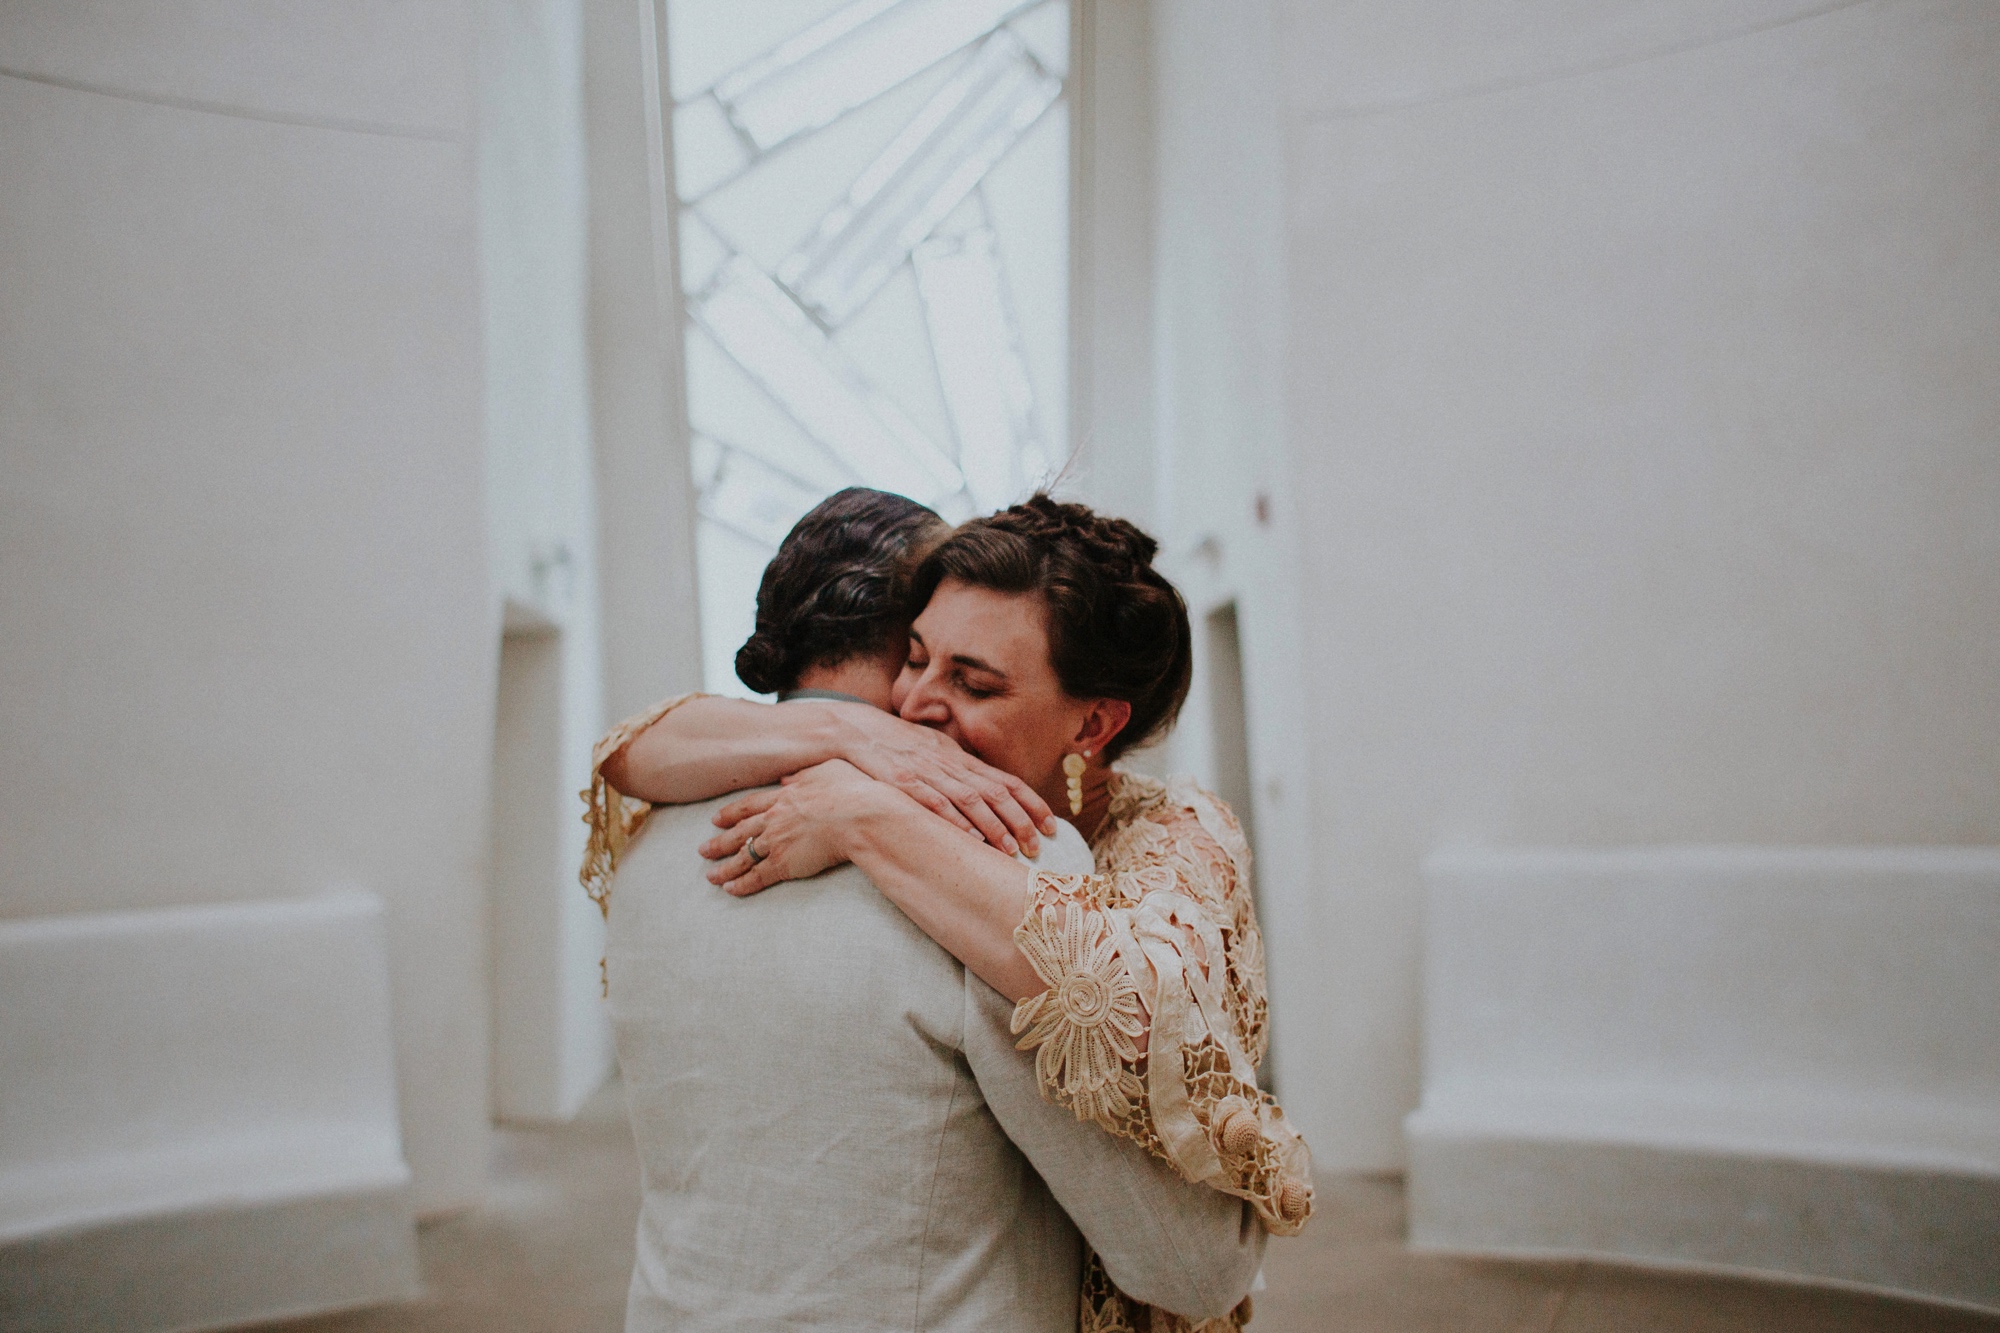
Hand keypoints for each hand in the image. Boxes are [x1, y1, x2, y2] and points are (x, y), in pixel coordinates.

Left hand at [699, 759, 891, 895]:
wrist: (859, 816)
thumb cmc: (852, 791)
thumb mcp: (827, 771)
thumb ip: (804, 775)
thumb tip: (788, 778)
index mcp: (784, 796)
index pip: (750, 806)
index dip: (731, 814)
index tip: (716, 819)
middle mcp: (774, 818)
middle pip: (739, 833)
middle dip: (719, 843)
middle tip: (702, 850)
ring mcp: (777, 841)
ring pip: (743, 857)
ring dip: (725, 868)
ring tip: (710, 877)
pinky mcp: (785, 864)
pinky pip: (757, 877)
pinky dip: (742, 885)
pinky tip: (730, 890)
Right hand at [823, 703, 1054, 856]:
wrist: (853, 729)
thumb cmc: (895, 745)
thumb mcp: (933, 751)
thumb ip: (958, 770)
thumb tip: (986, 792)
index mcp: (960, 757)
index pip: (1006, 780)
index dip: (1032, 803)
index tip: (1053, 825)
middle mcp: (950, 763)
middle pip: (996, 792)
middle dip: (1021, 820)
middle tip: (1040, 846)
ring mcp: (927, 772)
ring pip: (970, 800)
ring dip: (994, 826)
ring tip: (1012, 850)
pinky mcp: (902, 782)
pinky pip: (933, 803)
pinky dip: (954, 821)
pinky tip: (970, 838)